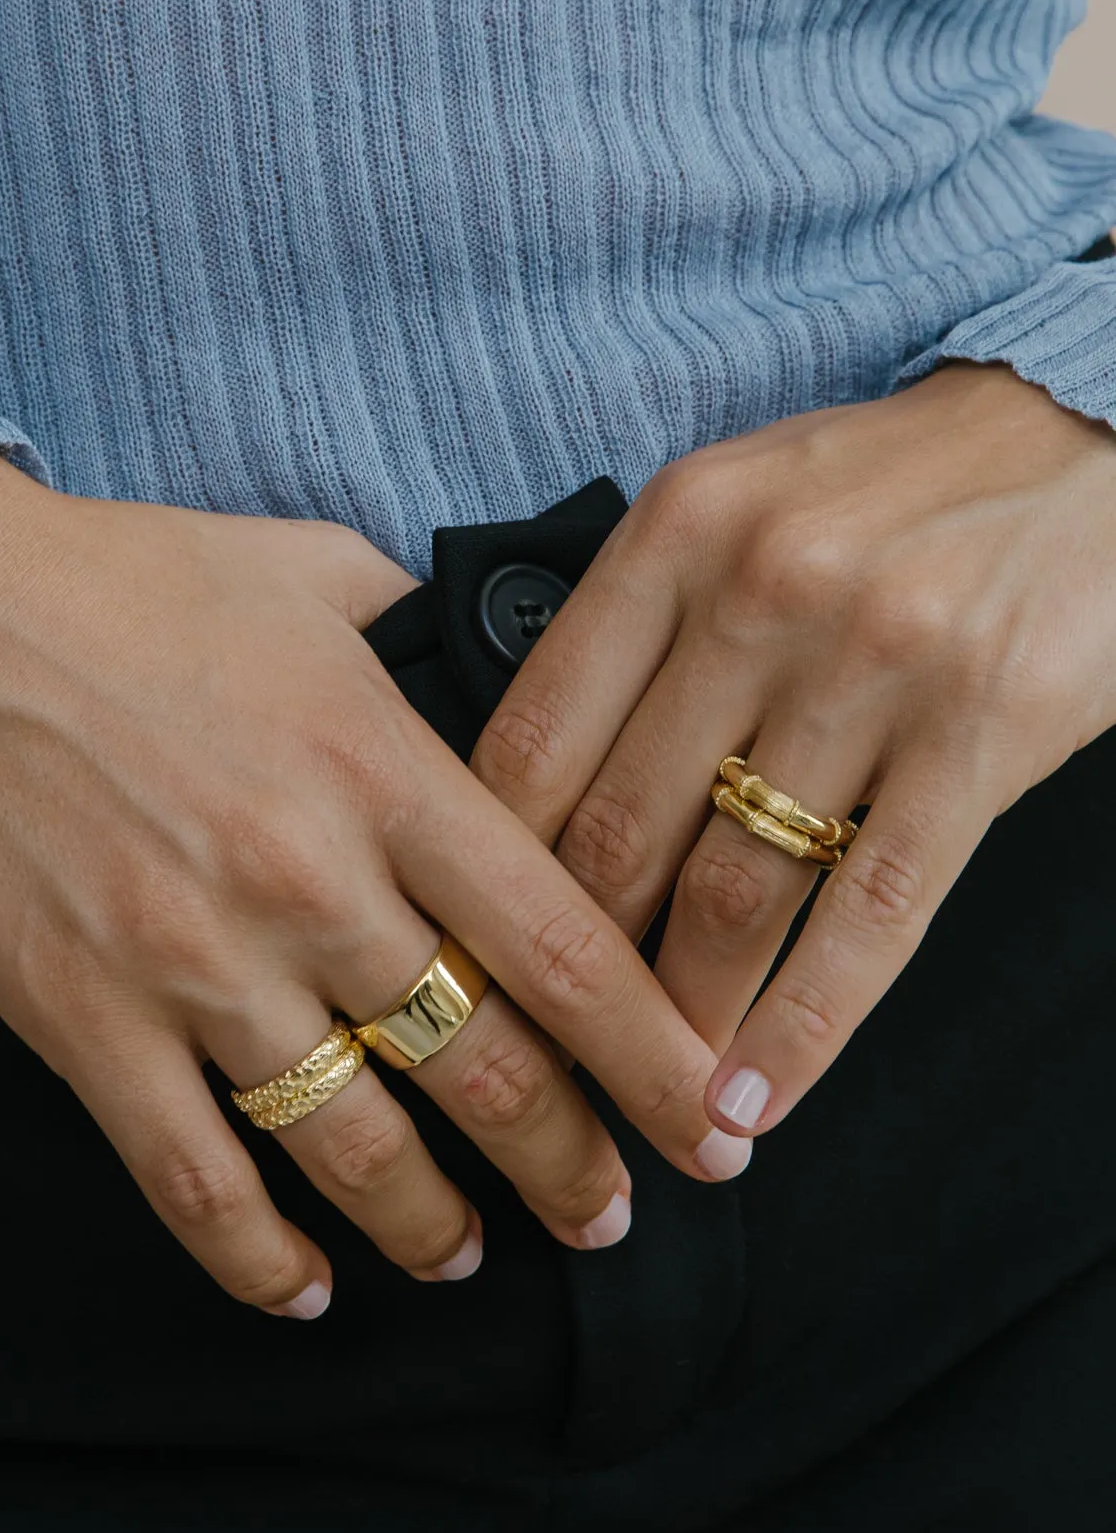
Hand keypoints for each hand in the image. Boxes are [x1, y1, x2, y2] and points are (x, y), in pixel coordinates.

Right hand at [0, 461, 748, 1318]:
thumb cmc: (119, 579)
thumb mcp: (307, 567)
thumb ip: (422, 623)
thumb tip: (488, 644)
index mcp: (383, 771)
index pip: (564, 948)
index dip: (655, 1057)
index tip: (712, 1123)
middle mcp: (311, 882)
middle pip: (485, 1067)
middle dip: (571, 1164)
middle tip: (616, 1215)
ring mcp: (196, 963)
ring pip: (355, 1143)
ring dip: (433, 1221)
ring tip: (475, 1256)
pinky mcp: (88, 1018)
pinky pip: (193, 1176)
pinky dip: (255, 1255)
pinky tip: (308, 1286)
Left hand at [473, 363, 1115, 1140]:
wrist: (1082, 432)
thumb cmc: (887, 486)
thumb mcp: (735, 504)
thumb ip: (636, 625)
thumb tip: (541, 796)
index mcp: (675, 532)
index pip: (534, 738)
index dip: (490, 875)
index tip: (478, 956)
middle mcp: (761, 591)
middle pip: (623, 831)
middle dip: (574, 971)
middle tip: (551, 1054)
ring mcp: (876, 663)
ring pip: (738, 890)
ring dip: (683, 1021)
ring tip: (652, 1099)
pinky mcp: (982, 729)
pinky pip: (872, 914)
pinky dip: (804, 1028)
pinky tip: (757, 1098)